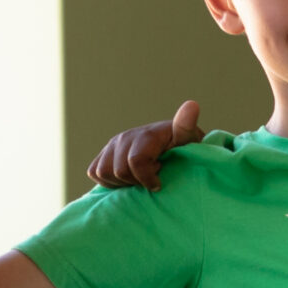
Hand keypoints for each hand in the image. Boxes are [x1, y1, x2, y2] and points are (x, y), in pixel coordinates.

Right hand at [87, 99, 204, 193]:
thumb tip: (192, 104)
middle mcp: (125, 137)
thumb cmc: (185, 148)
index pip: (136, 162)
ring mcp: (113, 145)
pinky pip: (95, 172)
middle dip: (137, 181)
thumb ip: (186, 127)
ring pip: (104, 173)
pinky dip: (109, 181)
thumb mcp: (190, 140)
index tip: (159, 183)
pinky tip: (128, 179)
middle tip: (152, 177)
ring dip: (123, 182)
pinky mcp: (104, 153)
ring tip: (141, 178)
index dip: (147, 178)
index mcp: (145, 135)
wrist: (174, 147)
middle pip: (120, 171)